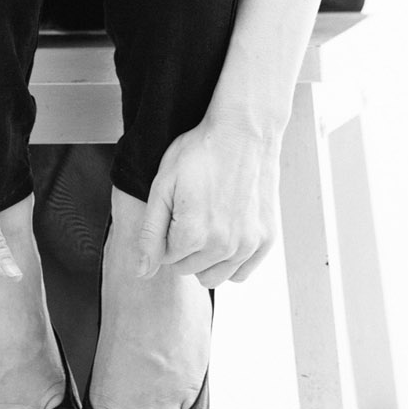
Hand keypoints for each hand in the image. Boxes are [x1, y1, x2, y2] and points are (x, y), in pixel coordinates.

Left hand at [137, 112, 281, 286]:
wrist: (244, 131)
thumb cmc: (200, 151)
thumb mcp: (163, 185)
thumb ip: (150, 233)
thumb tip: (142, 274)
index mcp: (193, 234)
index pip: (166, 258)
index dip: (167, 232)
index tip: (177, 207)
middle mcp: (223, 246)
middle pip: (188, 270)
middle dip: (183, 247)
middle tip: (192, 211)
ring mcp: (248, 245)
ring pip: (213, 278)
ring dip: (205, 259)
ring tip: (208, 224)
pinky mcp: (265, 240)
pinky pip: (240, 273)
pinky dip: (230, 261)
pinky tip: (226, 234)